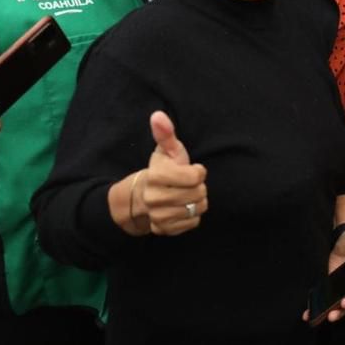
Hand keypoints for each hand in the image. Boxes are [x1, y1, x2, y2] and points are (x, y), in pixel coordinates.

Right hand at [134, 111, 207, 235]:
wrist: (145, 196)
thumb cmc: (163, 169)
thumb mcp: (166, 150)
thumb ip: (165, 133)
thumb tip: (158, 115)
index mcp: (155, 175)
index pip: (195, 176)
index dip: (198, 172)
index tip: (192, 170)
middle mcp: (153, 198)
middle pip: (198, 193)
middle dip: (198, 187)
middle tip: (188, 184)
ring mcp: (158, 216)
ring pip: (197, 209)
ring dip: (198, 201)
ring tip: (187, 195)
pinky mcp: (164, 230)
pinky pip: (193, 223)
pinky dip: (193, 216)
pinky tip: (184, 208)